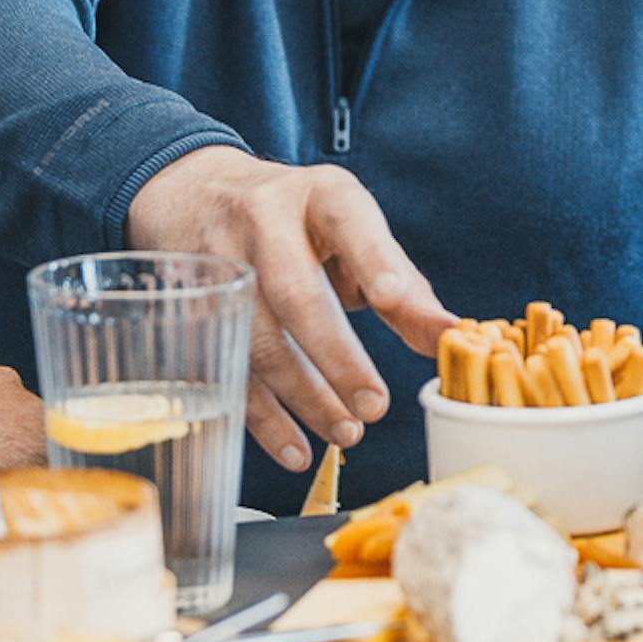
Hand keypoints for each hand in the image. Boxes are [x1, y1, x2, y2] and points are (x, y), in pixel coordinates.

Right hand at [127, 146, 451, 469]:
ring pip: (258, 339)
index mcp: (321, 195)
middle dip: (336, 356)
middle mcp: (264, 220)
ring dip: (303, 396)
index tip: (391, 298)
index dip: (370, 259)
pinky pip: (227, 369)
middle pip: (296, 293)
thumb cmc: (299, 222)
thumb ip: (402, 286)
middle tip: (375, 406)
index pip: (348, 221)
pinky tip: (295, 448)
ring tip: (346, 432)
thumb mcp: (352, 232)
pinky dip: (262, 418)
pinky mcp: (192, 307)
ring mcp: (220, 262)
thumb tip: (450, 338)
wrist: (198, 193)